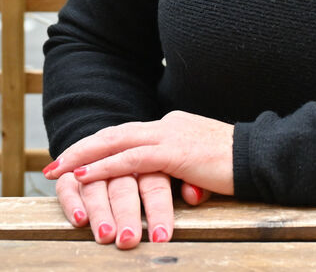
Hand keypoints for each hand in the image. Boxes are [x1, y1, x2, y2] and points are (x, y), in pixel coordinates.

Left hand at [45, 111, 232, 245]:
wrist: (261, 157)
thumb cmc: (238, 165)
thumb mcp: (204, 165)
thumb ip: (185, 171)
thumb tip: (181, 189)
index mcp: (172, 126)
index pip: (127, 133)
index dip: (99, 146)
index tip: (76, 159)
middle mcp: (166, 125)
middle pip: (113, 133)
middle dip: (81, 149)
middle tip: (54, 165)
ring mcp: (169, 136)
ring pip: (115, 142)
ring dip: (83, 157)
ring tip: (59, 170)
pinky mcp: (175, 152)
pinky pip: (131, 158)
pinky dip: (105, 166)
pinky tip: (85, 175)